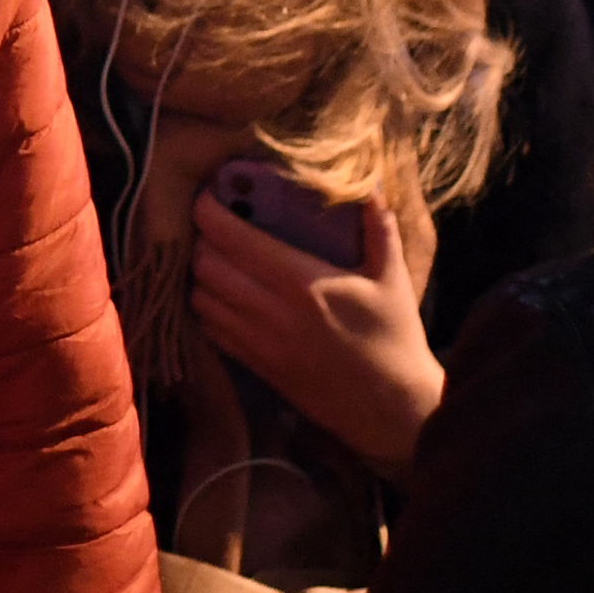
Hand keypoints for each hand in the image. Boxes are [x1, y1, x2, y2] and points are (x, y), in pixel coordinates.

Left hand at [190, 190, 443, 480]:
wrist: (394, 410)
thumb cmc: (395, 338)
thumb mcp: (392, 277)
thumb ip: (378, 226)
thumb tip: (369, 182)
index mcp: (303, 283)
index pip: (234, 239)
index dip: (209, 212)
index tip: (207, 194)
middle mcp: (273, 313)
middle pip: (206, 265)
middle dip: (199, 238)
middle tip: (210, 223)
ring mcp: (261, 344)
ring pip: (201, 298)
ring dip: (198, 273)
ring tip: (211, 255)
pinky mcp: (257, 368)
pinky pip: (211, 330)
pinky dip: (204, 307)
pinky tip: (219, 293)